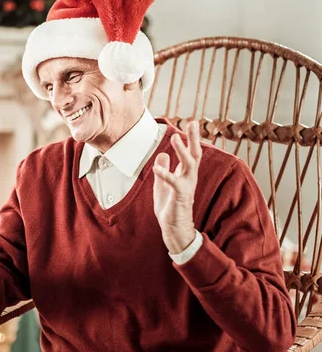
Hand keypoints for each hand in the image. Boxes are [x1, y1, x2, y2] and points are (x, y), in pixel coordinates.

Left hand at [152, 120, 201, 253]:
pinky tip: (157, 167)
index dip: (191, 138)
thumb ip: (164, 168)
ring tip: (175, 137)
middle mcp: (189, 177)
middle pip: (194, 154)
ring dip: (182, 150)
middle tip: (193, 123)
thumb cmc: (171, 207)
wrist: (174, 228)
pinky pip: (174, 183)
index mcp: (185, 174)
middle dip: (194, 138)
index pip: (191, 152)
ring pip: (189, 164)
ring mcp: (186, 186)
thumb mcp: (163, 184)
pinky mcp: (180, 196)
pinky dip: (165, 174)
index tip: (192, 123)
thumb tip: (162, 154)